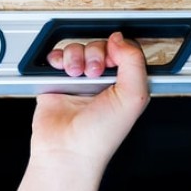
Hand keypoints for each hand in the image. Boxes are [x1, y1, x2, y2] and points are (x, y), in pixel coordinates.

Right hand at [31, 33, 149, 173]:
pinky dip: (57, 57)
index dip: (118, 49)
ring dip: (75, 56)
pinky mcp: (57, 82)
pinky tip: (61, 70)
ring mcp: (80, 81)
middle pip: (99, 46)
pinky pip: (56, 58)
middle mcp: (103, 82)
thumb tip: (121, 40)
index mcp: (125, 84)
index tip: (112, 59)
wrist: (67, 150)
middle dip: (95, 53)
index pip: (124, 51)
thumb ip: (134, 62)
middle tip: (93, 72)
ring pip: (78, 49)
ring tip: (76, 74)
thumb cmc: (101, 135)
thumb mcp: (133, 97)